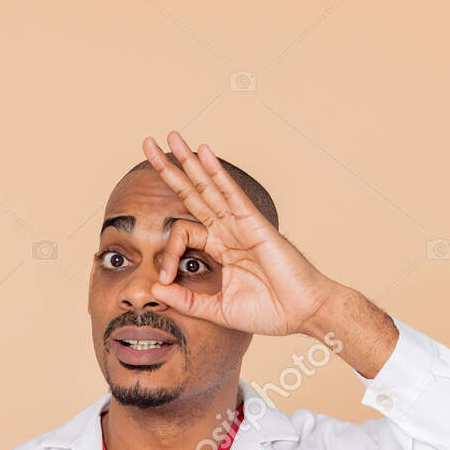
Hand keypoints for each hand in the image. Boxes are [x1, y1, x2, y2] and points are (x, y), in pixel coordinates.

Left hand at [142, 131, 337, 337]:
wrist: (302, 313)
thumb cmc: (270, 311)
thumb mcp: (218, 310)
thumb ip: (187, 300)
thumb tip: (156, 287)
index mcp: (220, 249)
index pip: (183, 234)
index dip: (168, 253)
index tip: (166, 278)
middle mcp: (228, 231)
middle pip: (192, 193)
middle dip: (169, 170)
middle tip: (148, 144)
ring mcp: (240, 224)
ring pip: (208, 186)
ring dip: (187, 161)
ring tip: (169, 136)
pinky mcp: (253, 223)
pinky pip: (230, 192)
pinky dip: (216, 171)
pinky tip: (202, 152)